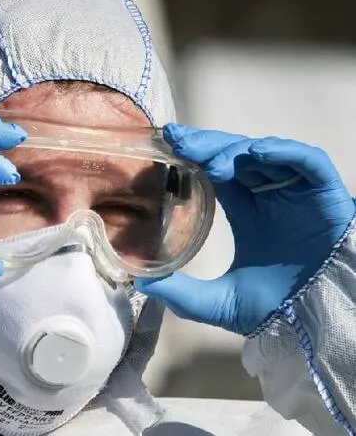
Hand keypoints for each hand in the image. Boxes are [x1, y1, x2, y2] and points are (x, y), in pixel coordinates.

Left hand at [136, 124, 354, 334]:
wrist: (317, 327)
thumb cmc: (275, 311)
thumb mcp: (216, 302)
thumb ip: (180, 292)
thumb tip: (140, 282)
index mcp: (246, 213)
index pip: (217, 172)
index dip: (194, 155)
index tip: (167, 143)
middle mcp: (270, 198)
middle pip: (236, 156)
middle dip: (207, 145)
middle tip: (179, 140)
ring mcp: (298, 194)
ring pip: (266, 154)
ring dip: (236, 151)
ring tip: (211, 163)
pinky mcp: (327, 196)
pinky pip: (309, 162)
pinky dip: (284, 152)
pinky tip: (257, 153)